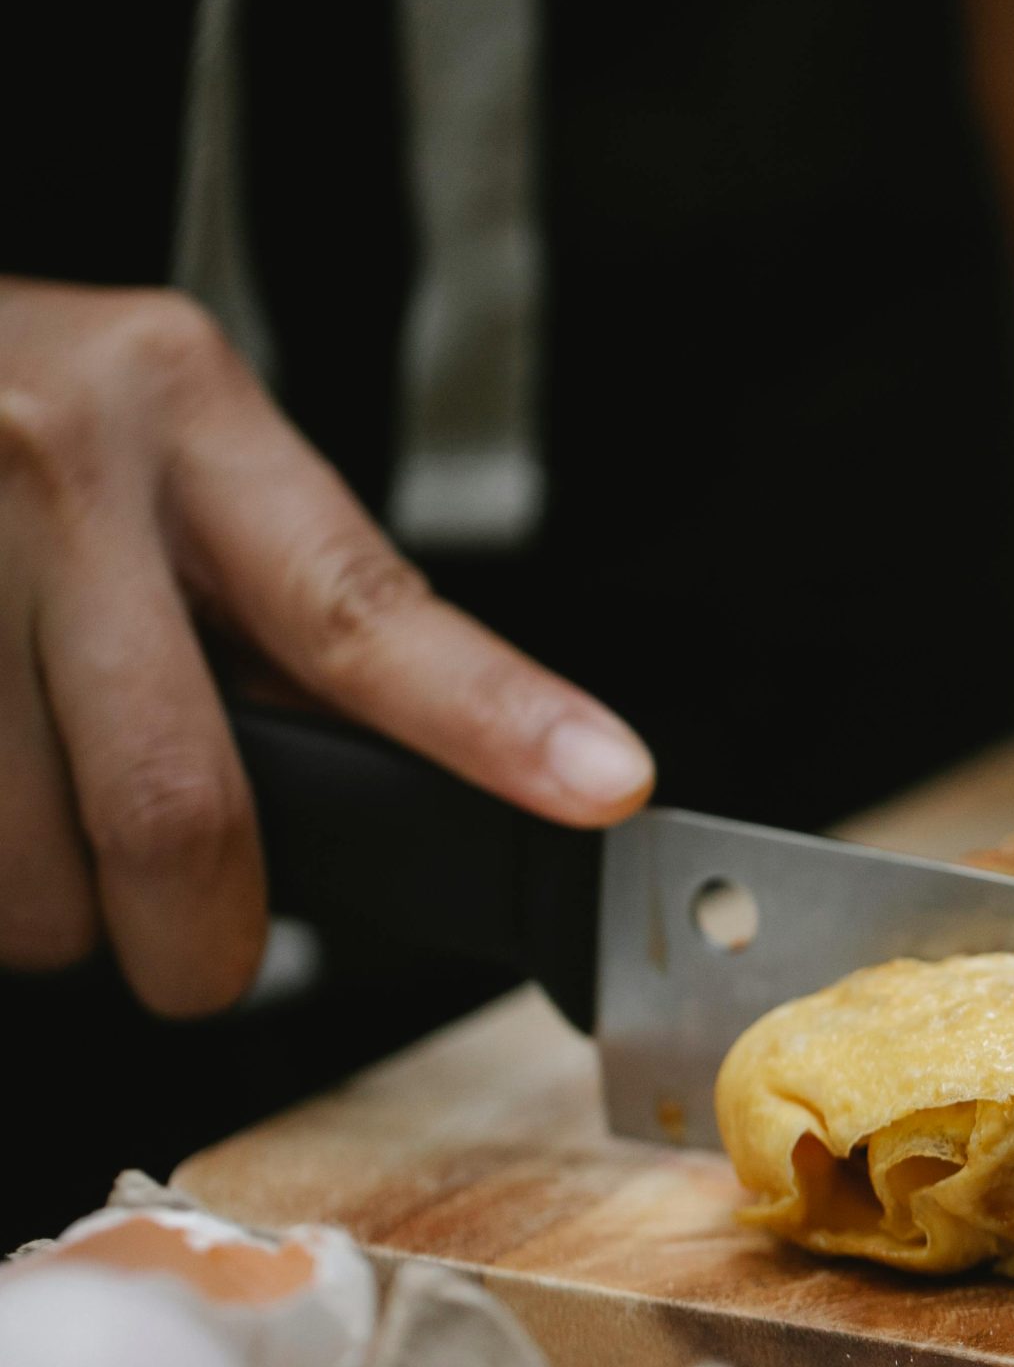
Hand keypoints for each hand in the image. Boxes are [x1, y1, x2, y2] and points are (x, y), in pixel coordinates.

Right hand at [0, 279, 652, 1014]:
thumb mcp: (162, 440)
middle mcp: (50, 464)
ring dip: (44, 912)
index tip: (604, 786)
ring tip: (33, 824)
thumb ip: (274, 591)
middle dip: (197, 940)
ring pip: (22, 872)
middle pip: (175, 806)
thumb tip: (420, 760)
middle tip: (197, 954)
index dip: (494, 719)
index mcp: (180, 412)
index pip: (361, 606)